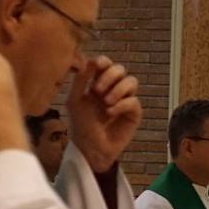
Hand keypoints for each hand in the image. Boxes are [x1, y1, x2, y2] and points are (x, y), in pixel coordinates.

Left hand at [67, 55, 141, 172]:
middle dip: (110, 76)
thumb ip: (81, 80)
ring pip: (132, 81)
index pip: (105, 64)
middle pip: (120, 69)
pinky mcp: (133, 113)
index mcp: (98, 83)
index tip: (97, 65)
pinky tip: (110, 113)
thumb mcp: (74, 101)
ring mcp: (124, 100)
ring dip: (118, 89)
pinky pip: (133, 101)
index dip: (104, 62)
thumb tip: (90, 59)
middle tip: (97, 90)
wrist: (90, 148)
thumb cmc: (80, 125)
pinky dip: (121, 104)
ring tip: (106, 102)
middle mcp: (113, 89)